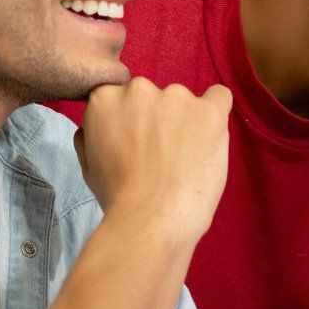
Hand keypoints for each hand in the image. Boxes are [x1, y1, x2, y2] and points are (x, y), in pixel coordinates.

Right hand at [74, 77, 233, 245]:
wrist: (151, 219)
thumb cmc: (118, 197)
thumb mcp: (88, 163)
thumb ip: (93, 133)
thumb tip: (100, 123)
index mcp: (105, 98)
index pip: (122, 96)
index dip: (132, 121)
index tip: (138, 143)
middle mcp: (139, 89)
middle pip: (154, 97)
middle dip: (159, 120)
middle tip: (161, 155)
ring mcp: (176, 97)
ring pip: (185, 103)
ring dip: (186, 123)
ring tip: (184, 160)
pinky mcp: (208, 111)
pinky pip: (219, 97)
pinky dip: (216, 113)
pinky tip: (211, 135)